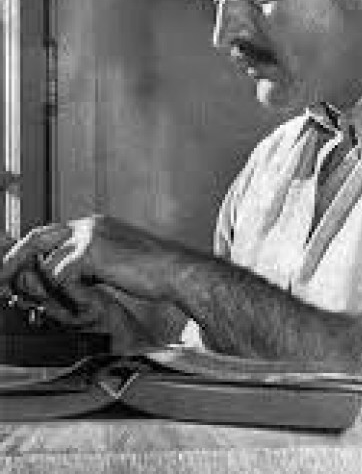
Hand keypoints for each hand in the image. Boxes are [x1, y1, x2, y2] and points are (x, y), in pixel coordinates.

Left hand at [1, 215, 184, 303]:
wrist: (176, 271)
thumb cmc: (154, 271)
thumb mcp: (115, 261)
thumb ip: (90, 263)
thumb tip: (65, 275)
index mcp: (95, 225)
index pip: (50, 233)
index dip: (30, 250)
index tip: (14, 268)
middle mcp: (90, 225)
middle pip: (38, 237)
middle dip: (16, 260)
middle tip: (3, 279)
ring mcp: (90, 235)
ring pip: (49, 265)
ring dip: (53, 290)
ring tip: (66, 304)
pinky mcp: (92, 251)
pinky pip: (62, 277)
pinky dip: (69, 294)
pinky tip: (88, 302)